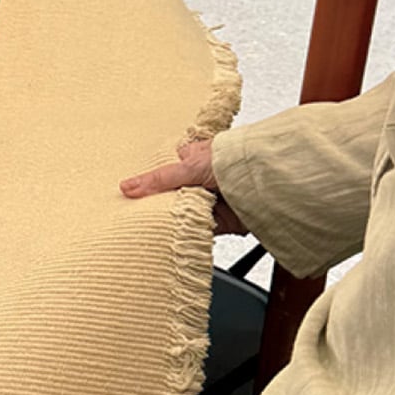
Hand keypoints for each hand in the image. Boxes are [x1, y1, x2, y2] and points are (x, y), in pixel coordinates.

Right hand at [120, 137, 245, 235]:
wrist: (267, 181)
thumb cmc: (234, 161)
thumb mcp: (188, 165)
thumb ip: (158, 179)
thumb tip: (128, 187)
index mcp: (189, 160)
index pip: (162, 174)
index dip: (147, 185)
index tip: (129, 196)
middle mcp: (198, 181)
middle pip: (170, 197)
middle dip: (158, 206)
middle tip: (137, 214)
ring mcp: (208, 202)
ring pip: (181, 214)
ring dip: (173, 220)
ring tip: (152, 225)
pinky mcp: (218, 222)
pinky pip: (196, 229)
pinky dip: (188, 232)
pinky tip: (174, 234)